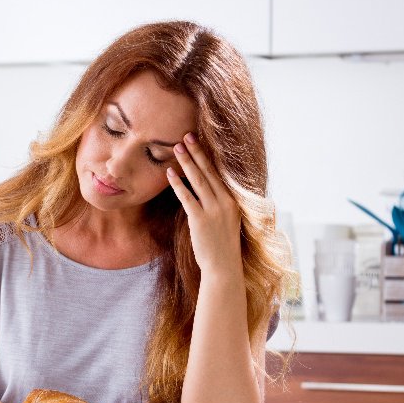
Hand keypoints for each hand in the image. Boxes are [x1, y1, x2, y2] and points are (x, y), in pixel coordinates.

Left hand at [166, 133, 242, 276]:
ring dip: (186, 162)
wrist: (224, 267)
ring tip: (176, 147)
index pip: (219, 173)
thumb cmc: (223, 246)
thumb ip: (221, 205)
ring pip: (198, 180)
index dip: (208, 156)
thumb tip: (211, 192)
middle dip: (197, 152)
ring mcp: (214, 210)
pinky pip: (187, 197)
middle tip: (186, 135)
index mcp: (234, 200)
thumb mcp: (228, 221)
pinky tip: (169, 172)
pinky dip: (177, 183)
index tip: (200, 142)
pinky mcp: (200, 219)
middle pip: (209, 171)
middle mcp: (226, 202)